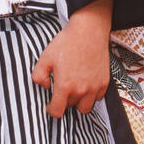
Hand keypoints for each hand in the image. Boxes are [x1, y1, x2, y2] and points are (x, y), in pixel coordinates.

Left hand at [31, 0, 111, 117]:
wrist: (89, 31)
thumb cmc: (67, 42)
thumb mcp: (45, 57)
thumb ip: (38, 76)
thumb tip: (45, 86)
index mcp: (65, 86)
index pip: (57, 112)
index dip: (51, 109)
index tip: (51, 104)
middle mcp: (81, 90)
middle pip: (71, 107)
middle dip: (65, 101)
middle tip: (63, 89)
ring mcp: (94, 87)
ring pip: (85, 107)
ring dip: (79, 102)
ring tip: (75, 90)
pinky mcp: (104, 82)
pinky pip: (98, 97)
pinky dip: (92, 94)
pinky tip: (86, 83)